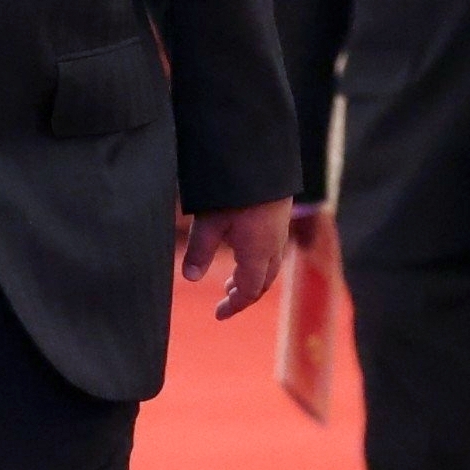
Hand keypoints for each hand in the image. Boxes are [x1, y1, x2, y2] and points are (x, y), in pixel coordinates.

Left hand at [182, 198, 292, 319]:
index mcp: (258, 252)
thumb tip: (190, 278)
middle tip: (225, 302)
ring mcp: (280, 229)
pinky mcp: (279, 215)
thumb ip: (199, 251)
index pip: (249, 290)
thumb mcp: (208, 221)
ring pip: (269, 265)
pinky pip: (272, 249)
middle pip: (263, 281)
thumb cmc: (233, 189)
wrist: (261, 155)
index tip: (219, 315)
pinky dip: (258, 261)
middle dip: (245, 295)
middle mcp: (274, 245)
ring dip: (252, 278)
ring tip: (231, 282)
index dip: (234, 305)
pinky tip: (242, 251)